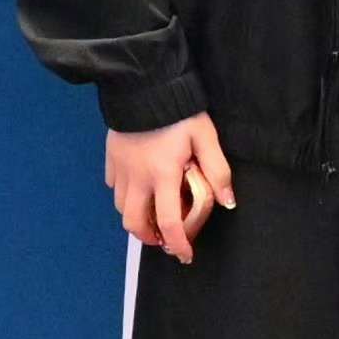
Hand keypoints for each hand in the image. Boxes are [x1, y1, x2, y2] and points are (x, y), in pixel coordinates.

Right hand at [104, 112, 235, 264]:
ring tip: (151, 214)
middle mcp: (138, 179)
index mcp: (163, 176)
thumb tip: (228, 201)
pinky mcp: (111, 157)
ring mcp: (121, 169)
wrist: (144, 84)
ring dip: (136, 218)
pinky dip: (124, 196)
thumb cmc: (179, 111)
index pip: (168, 223)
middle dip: (149, 238)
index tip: (185, 254)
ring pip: (121, 208)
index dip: (178, 244)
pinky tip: (138, 188)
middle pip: (134, 224)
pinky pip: (113, 187)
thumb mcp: (205, 136)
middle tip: (165, 237)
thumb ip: (218, 170)